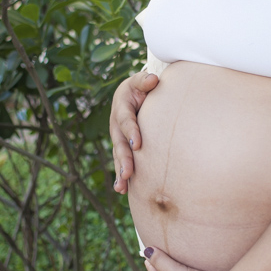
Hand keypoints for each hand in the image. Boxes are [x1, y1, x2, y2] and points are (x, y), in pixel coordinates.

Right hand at [109, 71, 157, 192]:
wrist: (133, 96)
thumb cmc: (141, 88)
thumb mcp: (141, 82)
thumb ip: (145, 81)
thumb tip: (153, 80)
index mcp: (121, 108)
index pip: (126, 121)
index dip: (131, 132)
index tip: (137, 144)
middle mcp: (117, 126)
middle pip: (119, 144)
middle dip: (124, 158)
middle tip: (128, 172)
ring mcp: (119, 139)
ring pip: (119, 156)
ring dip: (120, 171)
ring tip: (122, 186)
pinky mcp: (123, 148)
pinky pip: (122, 163)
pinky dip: (122, 176)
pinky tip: (122, 190)